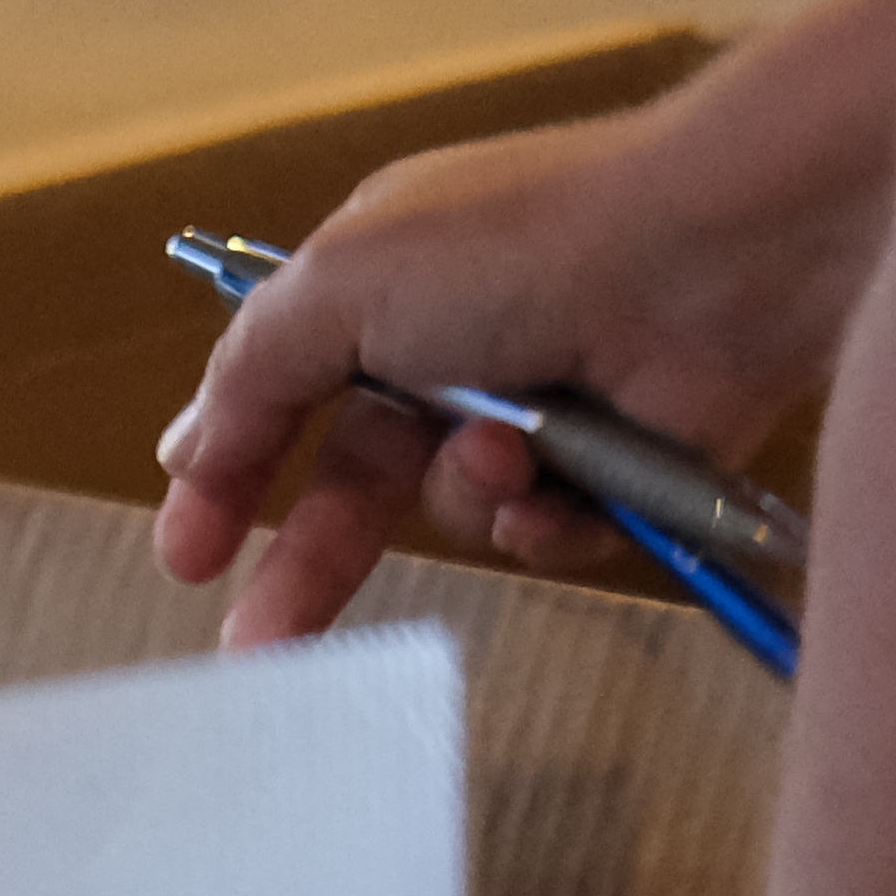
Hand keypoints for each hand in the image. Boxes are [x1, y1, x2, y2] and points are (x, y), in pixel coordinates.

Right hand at [152, 0, 895, 647]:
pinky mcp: (613, 465)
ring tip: (506, 449)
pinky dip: (547, 517)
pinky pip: (546, 536)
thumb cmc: (524, 245)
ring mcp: (537, 408)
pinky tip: (561, 483)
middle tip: (260, 651)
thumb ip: (254, 368)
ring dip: (466, 494)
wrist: (711, 255)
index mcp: (380, 287)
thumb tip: (183, 441)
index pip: (279, 398)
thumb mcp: (344, 282)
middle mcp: (453, 347)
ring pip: (457, 514)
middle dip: (309, 566)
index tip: (189, 560)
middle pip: (356, 486)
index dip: (228, 478)